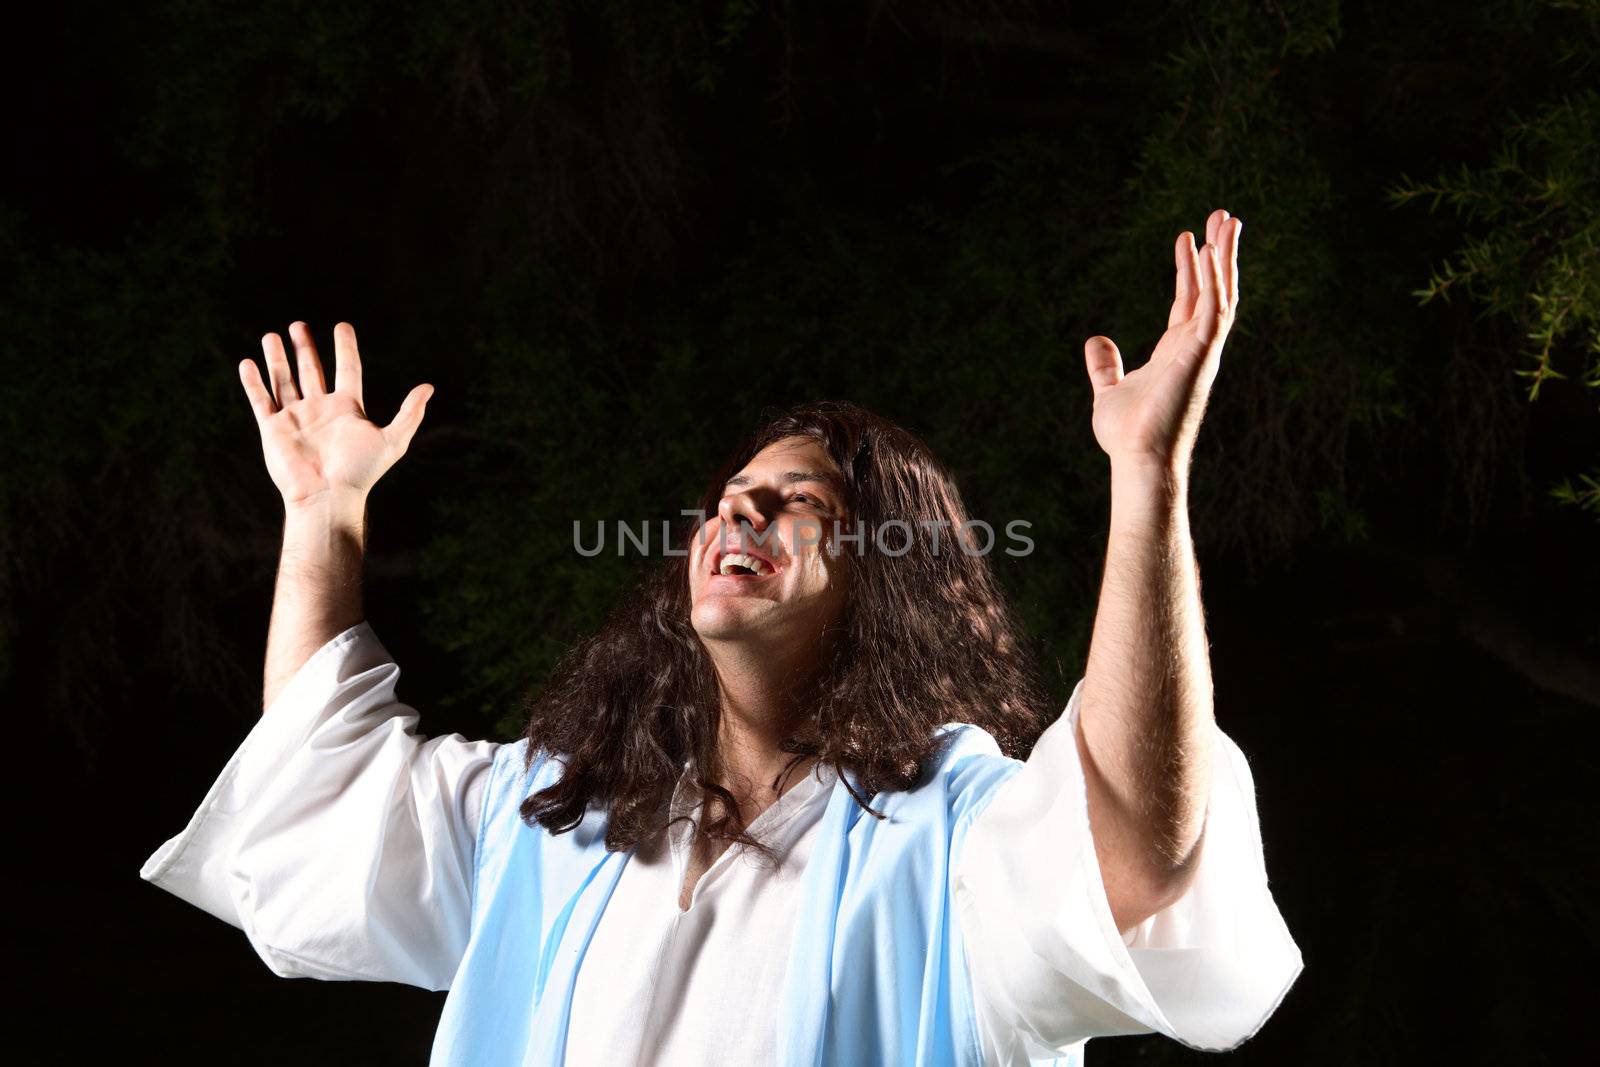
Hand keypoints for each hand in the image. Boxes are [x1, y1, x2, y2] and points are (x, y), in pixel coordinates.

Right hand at [239, 321, 432, 507]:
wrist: (328, 497)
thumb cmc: (361, 471)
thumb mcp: (393, 440)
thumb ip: (410, 413)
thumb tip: (428, 387)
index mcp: (348, 408)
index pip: (347, 369)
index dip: (345, 348)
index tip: (342, 326)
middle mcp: (320, 409)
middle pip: (311, 370)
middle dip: (304, 348)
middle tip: (299, 325)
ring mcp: (296, 418)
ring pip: (284, 380)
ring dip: (277, 359)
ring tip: (272, 336)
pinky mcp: (274, 429)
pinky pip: (261, 400)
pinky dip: (253, 382)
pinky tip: (247, 363)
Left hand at [1083, 209, 1240, 476]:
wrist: (1135, 459)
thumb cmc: (1127, 434)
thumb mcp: (1109, 389)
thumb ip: (1105, 365)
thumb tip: (1095, 341)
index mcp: (1176, 351)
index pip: (1190, 300)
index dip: (1191, 268)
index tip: (1189, 237)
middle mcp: (1194, 347)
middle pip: (1213, 290)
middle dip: (1220, 253)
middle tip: (1224, 217)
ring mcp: (1200, 351)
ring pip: (1221, 294)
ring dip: (1225, 258)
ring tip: (1227, 221)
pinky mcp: (1200, 357)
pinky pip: (1213, 312)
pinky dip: (1214, 282)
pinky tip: (1210, 254)